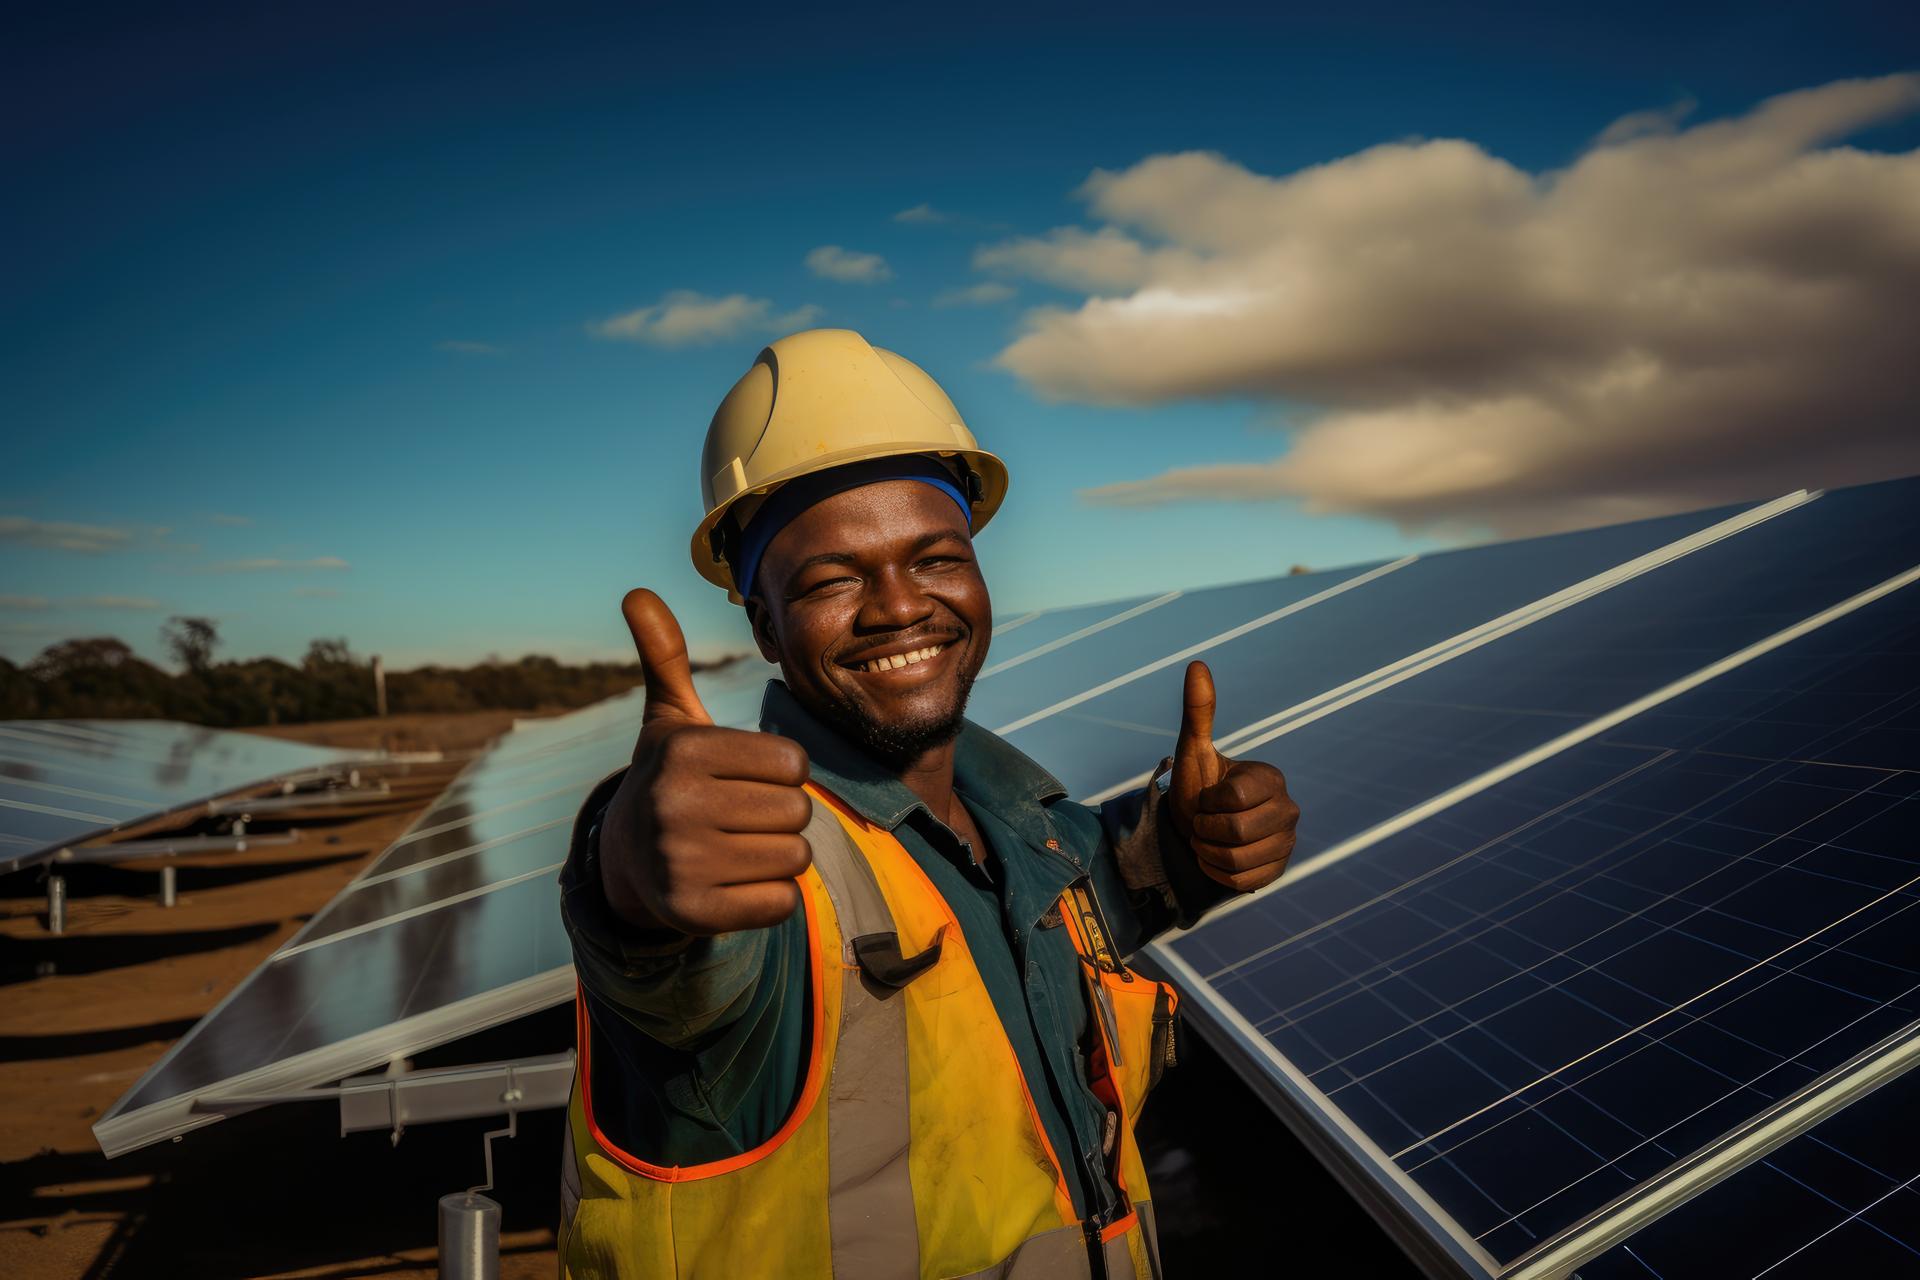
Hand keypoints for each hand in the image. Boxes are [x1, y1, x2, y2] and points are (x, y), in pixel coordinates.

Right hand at [598, 589, 813, 935]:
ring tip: (738, 846)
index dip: (781, 772)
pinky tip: (735, 883)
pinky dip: (770, 897)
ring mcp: (682, 863)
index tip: (743, 776)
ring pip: (794, 858)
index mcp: (683, 751)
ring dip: (778, 855)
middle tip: (741, 815)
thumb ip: (666, 657)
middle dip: (782, 813)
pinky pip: (781, 903)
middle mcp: (677, 805)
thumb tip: (636, 592)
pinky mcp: (694, 913)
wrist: (627, 861)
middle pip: (798, 810)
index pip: (793, 763)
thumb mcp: (669, 720)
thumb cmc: (671, 779)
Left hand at [1168, 660, 1298, 892]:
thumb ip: (1198, 712)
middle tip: (1204, 821)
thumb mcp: (1193, 751)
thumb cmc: (1199, 786)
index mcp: (1272, 779)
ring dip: (1208, 852)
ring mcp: (1287, 843)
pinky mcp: (1278, 871)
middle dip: (1205, 829)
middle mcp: (1288, 810)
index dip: (1207, 802)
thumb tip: (1196, 664)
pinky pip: (1242, 882)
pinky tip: (1217, 858)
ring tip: (1210, 839)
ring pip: (1237, 861)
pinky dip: (1218, 874)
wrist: (1196, 829)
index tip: (1207, 797)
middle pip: (1234, 832)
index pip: (1232, 800)